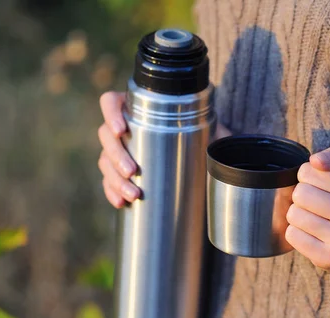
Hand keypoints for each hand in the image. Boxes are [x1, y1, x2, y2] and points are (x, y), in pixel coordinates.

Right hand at [97, 91, 230, 207]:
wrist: (202, 159)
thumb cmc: (204, 138)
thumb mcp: (212, 133)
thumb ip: (218, 134)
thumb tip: (224, 144)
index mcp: (140, 109)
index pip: (111, 102)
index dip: (110, 113)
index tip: (121, 130)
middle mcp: (125, 128)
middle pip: (106, 136)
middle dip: (117, 156)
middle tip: (133, 171)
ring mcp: (120, 150)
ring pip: (105, 161)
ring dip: (115, 179)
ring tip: (133, 194)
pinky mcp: (120, 172)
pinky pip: (108, 182)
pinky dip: (112, 193)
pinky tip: (121, 203)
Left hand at [285, 147, 329, 270]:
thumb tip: (315, 161)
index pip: (308, 171)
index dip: (307, 176)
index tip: (319, 184)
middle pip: (300, 193)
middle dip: (302, 195)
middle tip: (315, 202)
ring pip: (294, 215)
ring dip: (298, 213)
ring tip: (314, 217)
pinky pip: (292, 236)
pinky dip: (296, 232)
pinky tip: (311, 233)